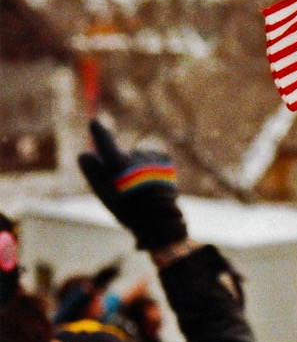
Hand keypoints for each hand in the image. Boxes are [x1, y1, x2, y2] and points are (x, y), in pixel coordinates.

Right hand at [77, 119, 187, 250]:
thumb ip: (94, 174)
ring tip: (141, 187)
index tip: (94, 122)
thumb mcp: (106, 196)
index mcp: (119, 168)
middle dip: (120, 169)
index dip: (100, 133)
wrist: (161, 220)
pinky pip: (151, 156)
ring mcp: (152, 159)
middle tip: (125, 189)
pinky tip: (152, 180)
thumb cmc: (129, 210)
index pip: (106, 144)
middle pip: (120, 157)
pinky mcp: (165, 160)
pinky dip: (150, 165)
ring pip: (136, 156)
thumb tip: (85, 154)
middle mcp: (136, 159)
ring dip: (136, 167)